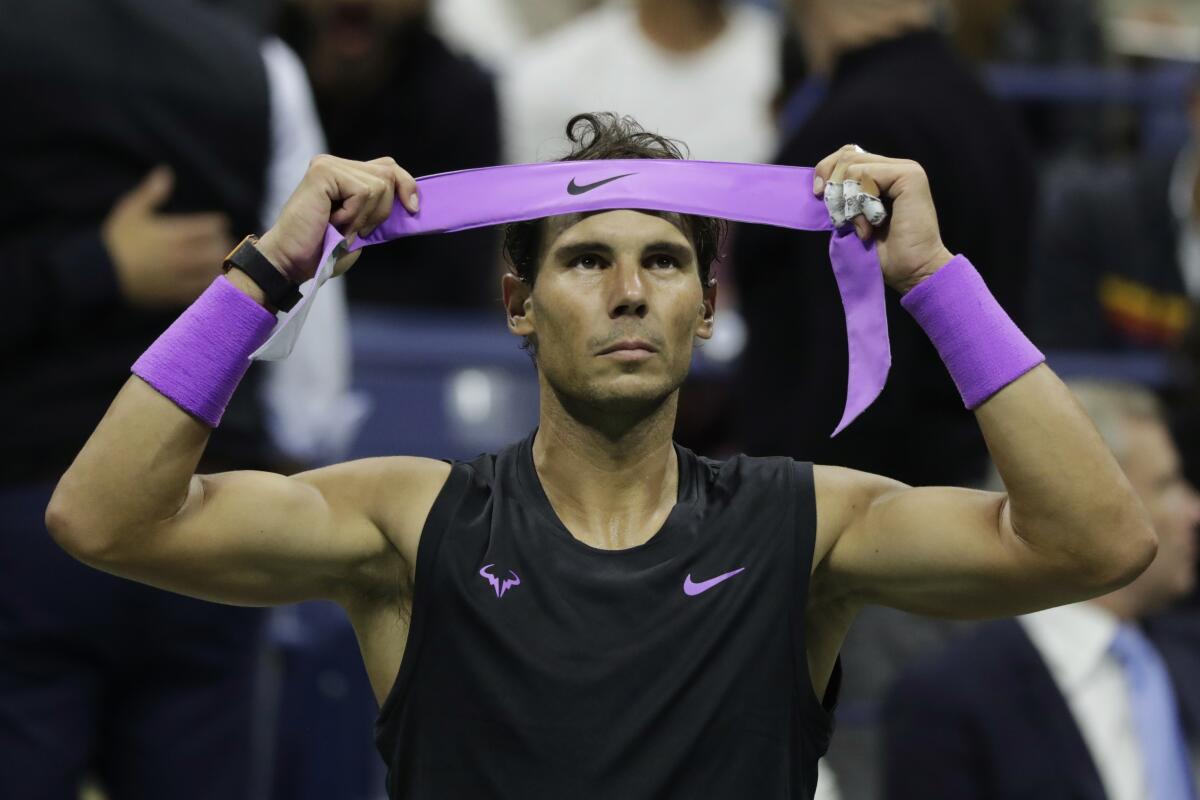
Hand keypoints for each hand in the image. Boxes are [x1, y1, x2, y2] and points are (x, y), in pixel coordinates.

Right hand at [103, 166, 234, 307]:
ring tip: (219, 262)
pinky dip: (212, 285)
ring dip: (220, 265)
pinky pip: (205, 291)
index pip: (213, 226)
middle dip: (223, 244)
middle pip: (220, 249)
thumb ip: (151, 192)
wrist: (100, 274)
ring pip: (216, 271)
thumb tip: (165, 171)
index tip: (216, 225)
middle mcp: (183, 255)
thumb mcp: (131, 210)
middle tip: (221, 243)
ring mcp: (182, 277)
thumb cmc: (116, 240)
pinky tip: (210, 281)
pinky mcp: (177, 295)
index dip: (217, 224)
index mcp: (175, 233)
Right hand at [255, 155, 418, 282]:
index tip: (413, 209)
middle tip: (355, 230)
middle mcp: (336, 164)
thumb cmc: (323, 251)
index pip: (388, 167)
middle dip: (382, 210)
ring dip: (365, 216)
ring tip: (339, 227)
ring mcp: (328, 165)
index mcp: (345, 174)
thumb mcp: (362, 228)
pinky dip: (354, 215)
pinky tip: (332, 222)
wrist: (292, 262)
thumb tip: (412, 201)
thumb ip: (380, 209)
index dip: (406, 185)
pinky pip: (363, 191)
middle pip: (389, 173)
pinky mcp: (323, 171)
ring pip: (379, 184)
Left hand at [814, 146, 953, 293]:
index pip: (847, 155)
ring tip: (862, 227)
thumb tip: (819, 183)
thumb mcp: (852, 219)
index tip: (818, 197)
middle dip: (833, 188)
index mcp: (883, 175)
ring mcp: (905, 169)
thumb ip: (842, 197)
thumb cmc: (884, 253)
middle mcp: (895, 167)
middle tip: (841, 219)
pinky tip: (871, 224)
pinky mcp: (909, 175)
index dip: (826, 172)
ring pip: (852, 166)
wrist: (912, 271)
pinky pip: (865, 175)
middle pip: (846, 156)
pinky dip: (859, 203)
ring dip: (847, 201)